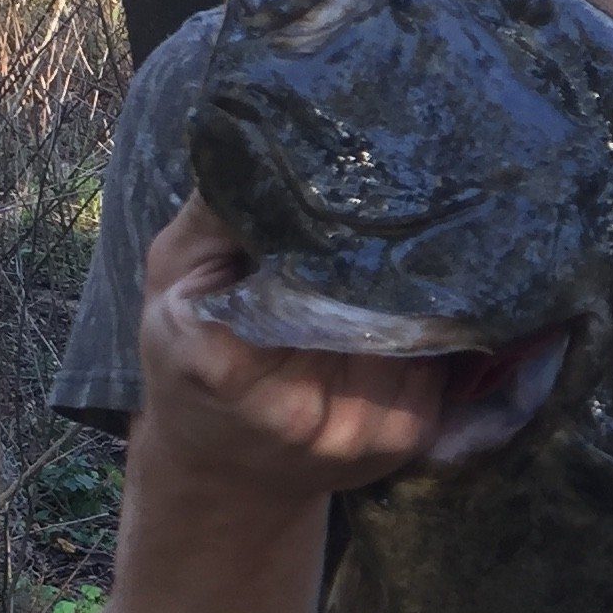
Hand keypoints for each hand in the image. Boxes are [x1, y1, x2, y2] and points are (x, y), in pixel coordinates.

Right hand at [134, 194, 451, 497]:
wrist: (226, 473)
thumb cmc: (189, 361)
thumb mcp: (172, 279)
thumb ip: (215, 214)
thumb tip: (277, 138)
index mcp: (226, 363)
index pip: (302, 273)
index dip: (339, 224)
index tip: (358, 180)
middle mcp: (303, 409)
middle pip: (371, 299)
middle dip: (389, 246)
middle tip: (410, 185)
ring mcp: (364, 431)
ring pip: (417, 325)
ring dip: (421, 281)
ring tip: (422, 230)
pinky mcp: (409, 440)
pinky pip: (439, 358)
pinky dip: (432, 320)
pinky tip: (421, 288)